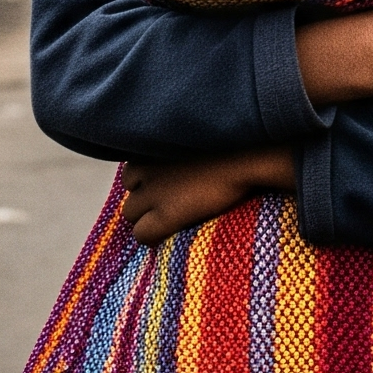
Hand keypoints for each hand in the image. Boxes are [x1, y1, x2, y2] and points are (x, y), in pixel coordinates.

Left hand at [120, 147, 297, 245]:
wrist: (244, 159)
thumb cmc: (229, 143)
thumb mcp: (192, 136)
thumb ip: (175, 146)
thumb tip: (173, 158)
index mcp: (151, 146)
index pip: (132, 169)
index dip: (147, 180)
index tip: (164, 185)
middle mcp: (145, 167)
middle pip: (129, 189)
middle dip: (144, 196)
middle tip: (167, 202)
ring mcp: (153, 191)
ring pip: (130, 212)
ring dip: (145, 215)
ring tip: (167, 219)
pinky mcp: (165, 214)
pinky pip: (141, 234)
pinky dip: (150, 236)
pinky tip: (165, 235)